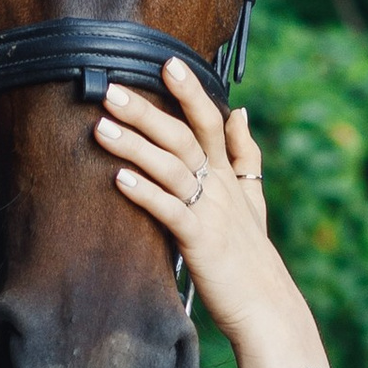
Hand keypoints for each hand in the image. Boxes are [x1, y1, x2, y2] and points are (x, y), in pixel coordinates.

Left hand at [93, 66, 310, 367]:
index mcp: (228, 175)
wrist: (266, 305)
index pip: (209, 121)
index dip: (190, 91)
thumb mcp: (254, 199)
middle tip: (112, 90)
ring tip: (101, 128)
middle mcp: (220, 187)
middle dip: (147, 112)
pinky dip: (145, 193)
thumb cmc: (251, 256)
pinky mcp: (199, 241)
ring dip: (135, 146)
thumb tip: (240, 112)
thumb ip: (246, 154)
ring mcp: (210, 212)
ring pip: (171, 168)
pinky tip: (119, 178)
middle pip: (182, 138)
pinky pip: (169, 211)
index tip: (167, 62)